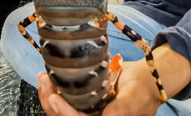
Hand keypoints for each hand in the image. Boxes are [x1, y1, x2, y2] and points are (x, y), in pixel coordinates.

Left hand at [38, 45, 190, 115]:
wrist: (147, 79)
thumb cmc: (145, 89)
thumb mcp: (136, 97)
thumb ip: (123, 108)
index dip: (65, 113)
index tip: (54, 97)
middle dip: (51, 104)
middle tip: (44, 81)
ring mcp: (88, 113)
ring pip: (61, 112)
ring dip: (49, 96)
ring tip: (44, 78)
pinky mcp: (84, 104)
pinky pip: (65, 102)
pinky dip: (54, 91)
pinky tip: (49, 78)